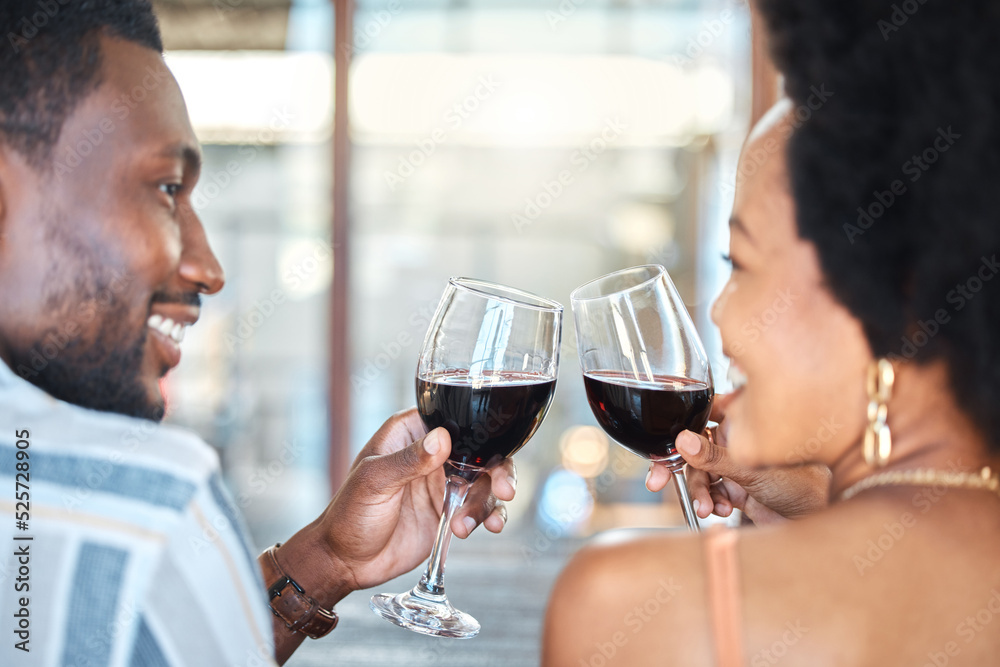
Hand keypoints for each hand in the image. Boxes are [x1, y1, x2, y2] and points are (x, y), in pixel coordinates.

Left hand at [316, 408, 515, 592]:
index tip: (492, 452)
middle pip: (480, 451)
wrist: (346, 562)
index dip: (480, 431)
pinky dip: (489, 516)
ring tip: (466, 525)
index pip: (454, 419)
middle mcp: (431, 454)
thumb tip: (441, 438)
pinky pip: (481, 507)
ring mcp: (443, 483)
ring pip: (485, 481)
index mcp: (410, 434)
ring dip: (488, 501)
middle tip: (505, 489)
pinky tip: (484, 528)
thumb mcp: (375, 483)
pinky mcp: (450, 511)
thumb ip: (408, 461)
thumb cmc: (348, 515)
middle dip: (499, 469)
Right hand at [645, 394, 829, 524]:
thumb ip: (714, 457)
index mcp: (744, 424)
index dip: (681, 428)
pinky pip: (710, 491)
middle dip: (678, 468)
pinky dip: (710, 501)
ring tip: (706, 508)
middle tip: (657, 481)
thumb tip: (682, 440)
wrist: (814, 524)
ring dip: (699, 491)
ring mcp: (735, 465)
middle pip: (694, 448)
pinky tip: (721, 510)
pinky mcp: (735, 487)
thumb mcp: (751, 471)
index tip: (665, 444)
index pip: (704, 415)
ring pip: (700, 473)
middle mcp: (738, 441)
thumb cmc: (801, 487)